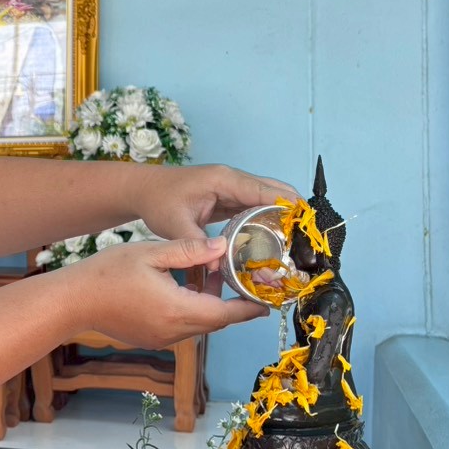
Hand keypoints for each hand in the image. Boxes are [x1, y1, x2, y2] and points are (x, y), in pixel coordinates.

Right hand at [70, 237, 267, 348]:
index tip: (268, 299)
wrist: (71, 302)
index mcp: (178, 310)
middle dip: (233, 303)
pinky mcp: (151, 339)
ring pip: (200, 324)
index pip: (227, 313)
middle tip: (244, 280)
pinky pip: (182, 327)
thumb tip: (223, 246)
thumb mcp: (151, 252)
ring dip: (211, 305)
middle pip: (216, 321)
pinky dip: (192, 310)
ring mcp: (162, 339)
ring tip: (213, 276)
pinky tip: (185, 289)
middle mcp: (175, 331)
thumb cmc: (107, 274)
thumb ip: (190, 250)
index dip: (250, 307)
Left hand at [131, 164, 298, 243]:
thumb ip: (195, 244)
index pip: (266, 191)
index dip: (288, 208)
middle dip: (292, 214)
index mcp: (225, 180)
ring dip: (283, 218)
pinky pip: (256, 207)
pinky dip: (268, 220)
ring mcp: (233, 188)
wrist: (143, 190)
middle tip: (304, 242)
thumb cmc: (157, 201)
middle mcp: (234, 180)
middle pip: (275, 192)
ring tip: (296, 244)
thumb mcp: (174, 224)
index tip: (305, 228)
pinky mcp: (230, 198)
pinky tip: (275, 241)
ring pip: (268, 199)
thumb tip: (218, 268)